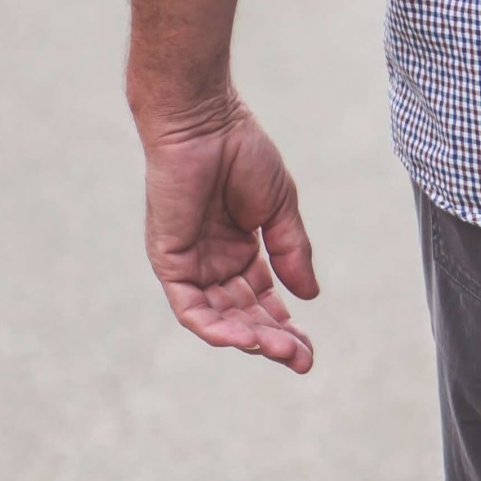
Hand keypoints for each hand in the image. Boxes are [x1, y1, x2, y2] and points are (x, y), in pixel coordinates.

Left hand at [137, 97, 319, 373]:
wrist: (205, 122)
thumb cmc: (241, 152)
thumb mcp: (280, 209)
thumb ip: (292, 252)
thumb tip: (311, 296)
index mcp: (241, 251)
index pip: (264, 301)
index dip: (286, 327)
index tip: (309, 350)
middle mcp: (213, 262)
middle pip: (244, 315)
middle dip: (272, 340)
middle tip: (301, 358)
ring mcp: (190, 263)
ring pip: (217, 317)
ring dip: (247, 338)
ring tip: (279, 351)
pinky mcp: (169, 259)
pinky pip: (189, 305)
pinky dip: (213, 326)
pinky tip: (242, 337)